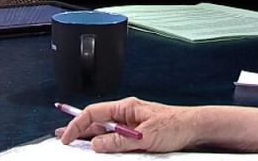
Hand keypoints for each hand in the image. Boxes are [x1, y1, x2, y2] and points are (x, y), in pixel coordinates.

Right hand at [54, 97, 194, 152]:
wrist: (194, 128)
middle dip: (78, 129)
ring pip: (105, 130)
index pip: (93, 113)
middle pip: (96, 121)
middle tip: (63, 138)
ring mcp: (131, 124)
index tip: (67, 136)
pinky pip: (116, 138)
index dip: (77, 124)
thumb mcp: (145, 136)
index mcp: (126, 107)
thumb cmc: (176, 125)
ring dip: (91, 137)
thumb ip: (120, 141)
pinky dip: (105, 143)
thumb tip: (98, 144)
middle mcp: (126, 114)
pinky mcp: (137, 134)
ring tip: (75, 143)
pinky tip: (100, 148)